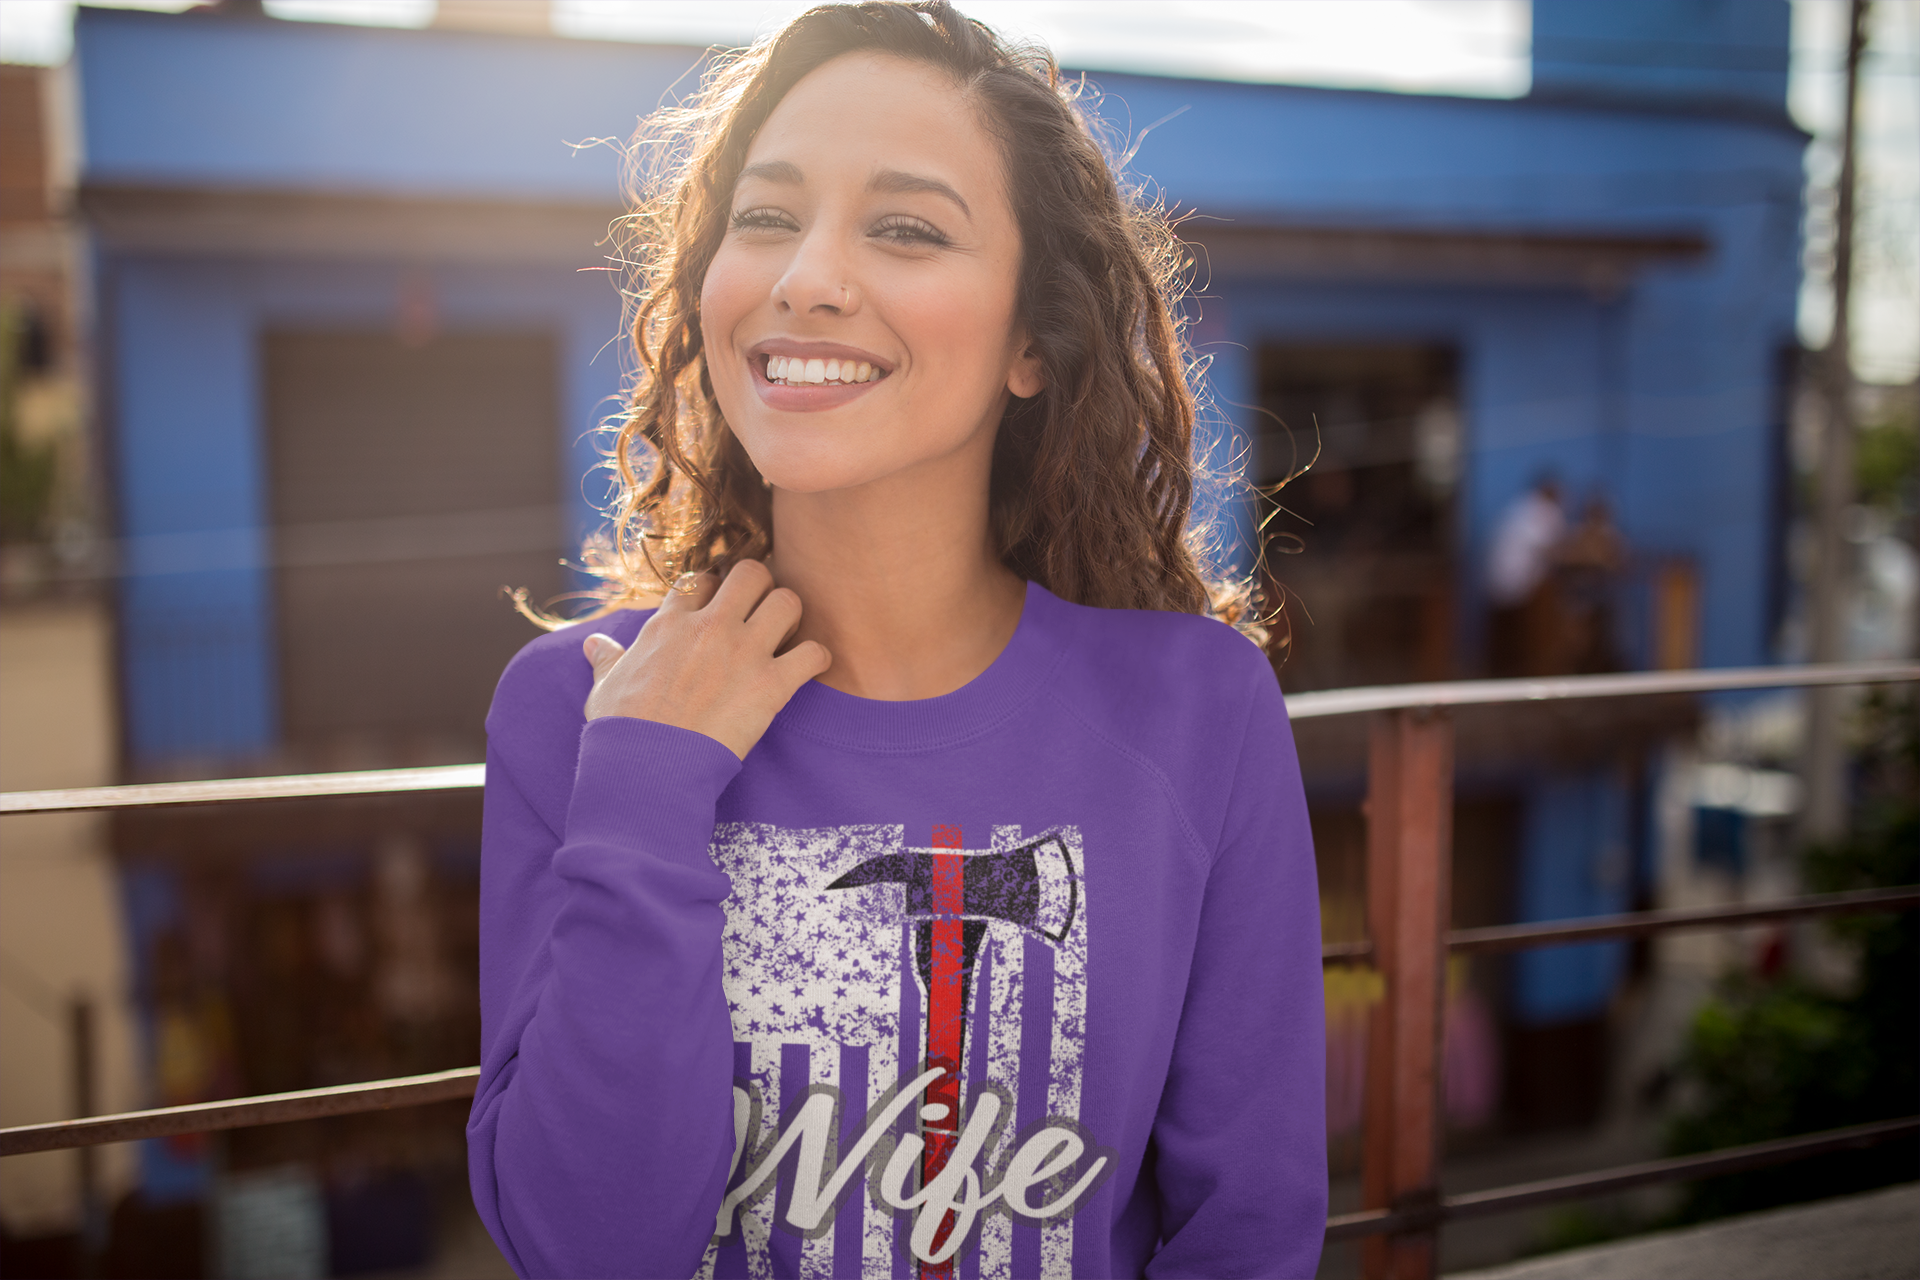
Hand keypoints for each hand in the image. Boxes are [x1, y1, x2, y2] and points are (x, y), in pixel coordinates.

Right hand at [580, 560, 829, 760]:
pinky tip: (808, 668)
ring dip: (791, 616)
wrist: (647, 766)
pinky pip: (813, 653)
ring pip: (787, 601)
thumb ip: (607, 660)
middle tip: (759, 613)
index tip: (717, 606)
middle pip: (752, 574)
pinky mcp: (771, 685)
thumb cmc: (622, 730)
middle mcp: (709, 627)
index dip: (713, 589)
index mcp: (669, 624)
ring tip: (786, 636)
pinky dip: (816, 658)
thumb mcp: (605, 687)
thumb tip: (594, 645)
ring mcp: (743, 653)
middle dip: (760, 588)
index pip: (701, 579)